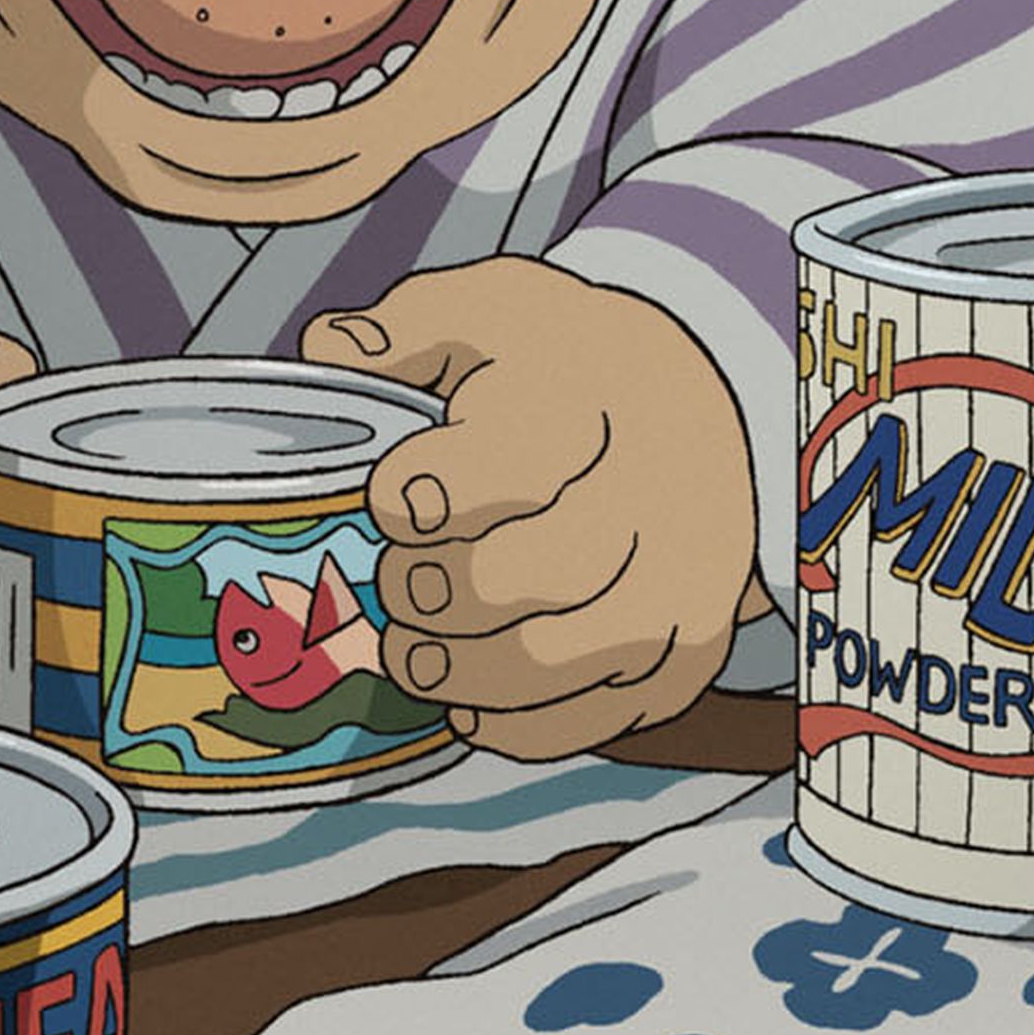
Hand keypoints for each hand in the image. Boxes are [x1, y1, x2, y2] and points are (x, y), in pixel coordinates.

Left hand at [302, 256, 756, 759]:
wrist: (702, 415)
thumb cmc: (570, 367)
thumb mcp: (496, 310)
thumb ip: (408, 327)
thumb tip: (331, 348)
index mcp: (591, 400)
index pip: (509, 461)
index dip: (427, 492)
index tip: (391, 498)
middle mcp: (649, 499)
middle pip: (522, 577)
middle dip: (430, 590)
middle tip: (396, 580)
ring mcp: (673, 589)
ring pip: (552, 663)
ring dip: (455, 669)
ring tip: (412, 647)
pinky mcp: (680, 660)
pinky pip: (590, 722)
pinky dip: (511, 724)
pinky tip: (464, 695)